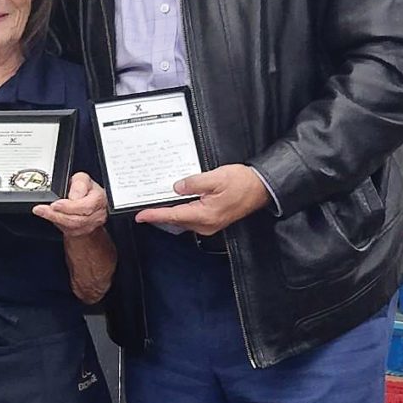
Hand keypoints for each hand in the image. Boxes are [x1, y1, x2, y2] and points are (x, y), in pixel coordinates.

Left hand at [33, 171, 108, 237]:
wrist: (88, 206)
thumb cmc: (85, 189)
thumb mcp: (82, 179)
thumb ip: (79, 183)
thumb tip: (74, 196)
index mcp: (98, 199)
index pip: (86, 206)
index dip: (69, 207)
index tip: (55, 204)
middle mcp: (96, 214)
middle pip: (77, 219)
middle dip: (58, 215)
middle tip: (42, 209)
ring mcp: (89, 225)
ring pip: (71, 226)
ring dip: (54, 219)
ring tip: (41, 212)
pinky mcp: (80, 232)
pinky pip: (68, 230)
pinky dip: (56, 223)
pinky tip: (46, 216)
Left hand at [134, 164, 268, 235]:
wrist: (262, 188)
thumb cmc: (243, 183)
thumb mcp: (215, 177)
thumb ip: (193, 183)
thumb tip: (176, 187)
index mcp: (205, 215)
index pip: (173, 216)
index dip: (155, 215)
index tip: (140, 215)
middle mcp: (206, 224)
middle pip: (176, 220)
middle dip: (160, 214)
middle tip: (144, 205)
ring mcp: (210, 224)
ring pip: (183, 219)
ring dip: (171, 212)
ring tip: (157, 202)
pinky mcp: (213, 220)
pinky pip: (192, 217)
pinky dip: (182, 211)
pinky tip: (178, 201)